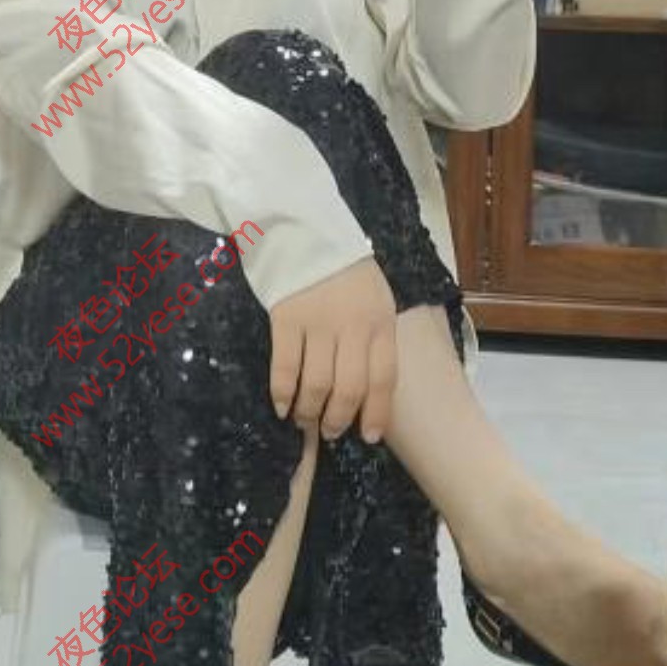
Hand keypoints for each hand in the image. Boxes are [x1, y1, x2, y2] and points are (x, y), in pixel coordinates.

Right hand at [269, 256, 397, 444]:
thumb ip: (374, 335)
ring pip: (318, 385)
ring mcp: (319, 322)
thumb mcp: (375, 297)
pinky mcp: (286, 318)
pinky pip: (285, 368)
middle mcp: (354, 325)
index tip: (369, 436)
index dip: (377, 413)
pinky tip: (282, 406)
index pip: (384, 378)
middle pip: (350, 389)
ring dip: (311, 412)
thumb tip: (367, 387)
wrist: (305, 229)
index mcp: (380, 320)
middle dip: (340, 419)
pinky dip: (283, 394)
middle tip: (331, 431)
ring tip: (306, 420)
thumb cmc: (344, 268)